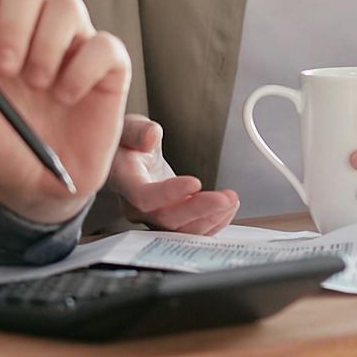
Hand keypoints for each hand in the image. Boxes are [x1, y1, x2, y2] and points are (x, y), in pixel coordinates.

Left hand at [0, 0, 129, 225]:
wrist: (36, 184)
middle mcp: (32, 28)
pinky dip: (82, 70)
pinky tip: (67, 97)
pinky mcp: (107, 65)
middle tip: (6, 67)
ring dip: (47, 43)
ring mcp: (71, 43)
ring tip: (38, 84)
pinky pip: (104, 44)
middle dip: (12, 22)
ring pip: (66, 3)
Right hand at [109, 115, 239, 233]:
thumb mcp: (128, 126)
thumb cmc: (127, 144)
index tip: (195, 182)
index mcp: (124, 181)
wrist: (126, 158)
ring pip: (182, 230)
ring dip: (211, 218)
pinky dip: (212, 222)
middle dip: (201, 209)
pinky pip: (190, 229)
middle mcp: (136, 206)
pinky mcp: (169, 220)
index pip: (145, 196)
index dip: (170, 193)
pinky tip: (227, 208)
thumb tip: (151, 135)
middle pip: (167, 218)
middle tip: (226, 198)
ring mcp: (153, 217)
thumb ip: (138, 131)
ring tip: (232, 200)